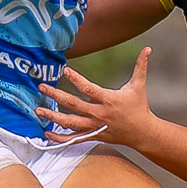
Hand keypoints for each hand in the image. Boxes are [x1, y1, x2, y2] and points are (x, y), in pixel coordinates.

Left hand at [36, 47, 158, 146]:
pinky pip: (74, 138)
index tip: (65, 71)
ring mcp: (94, 126)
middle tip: (42, 87)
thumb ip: (141, 66)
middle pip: (73, 104)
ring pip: (70, 123)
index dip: (76, 79)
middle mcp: (99, 114)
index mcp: (108, 100)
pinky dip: (60, 137)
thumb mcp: (139, 86)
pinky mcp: (93, 135)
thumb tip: (148, 49)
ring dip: (53, 117)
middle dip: (56, 95)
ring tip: (38, 110)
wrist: (143, 133)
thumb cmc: (140, 107)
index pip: (88, 88)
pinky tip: (47, 132)